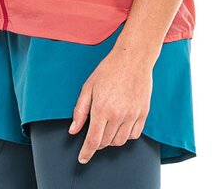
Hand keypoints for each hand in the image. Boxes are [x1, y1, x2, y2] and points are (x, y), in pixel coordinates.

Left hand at [67, 49, 152, 163]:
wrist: (133, 58)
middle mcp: (118, 114)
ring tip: (107, 128)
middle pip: (105, 142)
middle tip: (95, 133)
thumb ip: (80, 110)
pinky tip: (121, 125)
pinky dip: (125, 135)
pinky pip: (134, 135)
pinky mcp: (143, 113)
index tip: (83, 158)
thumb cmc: (109, 69)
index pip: (93, 140)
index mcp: (102, 108)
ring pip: (120, 141)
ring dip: (111, 140)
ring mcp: (132, 115)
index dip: (86, 152)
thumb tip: (74, 129)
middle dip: (97, 143)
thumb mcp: (88, 86)